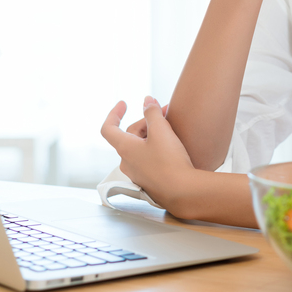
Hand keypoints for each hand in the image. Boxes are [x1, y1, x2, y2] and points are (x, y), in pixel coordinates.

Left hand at [100, 97, 196, 213]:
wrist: (182, 191)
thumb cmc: (169, 161)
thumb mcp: (161, 131)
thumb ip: (152, 112)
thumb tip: (147, 101)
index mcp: (125, 148)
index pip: (108, 128)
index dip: (114, 113)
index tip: (124, 103)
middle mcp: (127, 162)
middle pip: (131, 134)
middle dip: (147, 121)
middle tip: (166, 113)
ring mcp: (137, 173)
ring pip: (140, 146)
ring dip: (153, 134)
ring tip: (172, 128)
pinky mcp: (149, 180)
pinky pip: (148, 158)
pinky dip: (156, 147)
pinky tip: (172, 146)